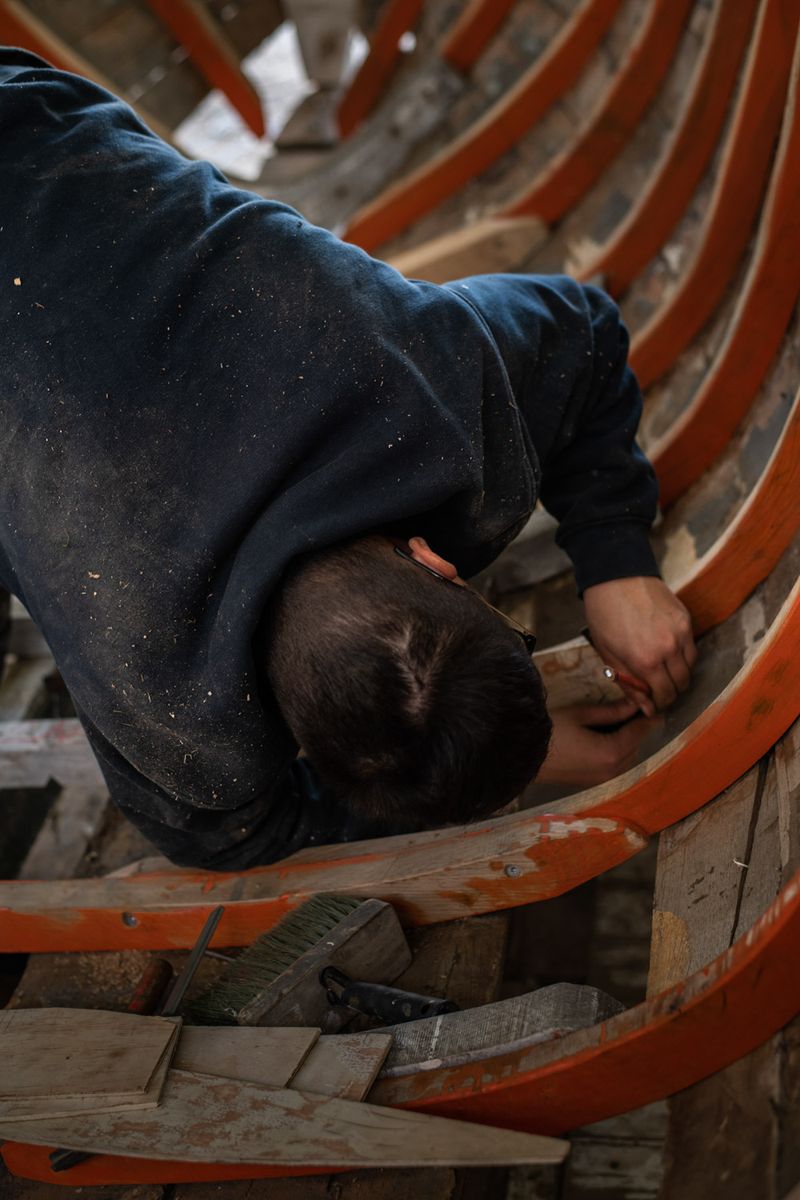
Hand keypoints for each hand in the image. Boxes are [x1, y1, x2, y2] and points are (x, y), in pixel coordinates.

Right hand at [537, 699, 657, 786]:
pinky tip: (606, 736)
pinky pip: (615, 765)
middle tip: (635, 709)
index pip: (640, 732)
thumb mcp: (582, 714)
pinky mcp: (593, 782)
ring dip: (627, 740)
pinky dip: (616, 751)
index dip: (648, 717)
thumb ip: (612, 711)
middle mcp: (613, 770)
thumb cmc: (550, 729)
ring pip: (627, 757)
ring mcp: (603, 779)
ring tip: (619, 721)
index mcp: (613, 753)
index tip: (654, 705)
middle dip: (637, 728)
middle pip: (636, 746)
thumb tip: (634, 704)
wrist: (521, 754)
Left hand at [583, 576, 696, 716]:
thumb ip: (629, 684)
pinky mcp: (686, 619)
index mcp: (646, 661)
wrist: (616, 576)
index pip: (665, 696)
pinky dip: (684, 656)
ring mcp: (681, 633)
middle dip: (671, 692)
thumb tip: (647, 708)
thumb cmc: (604, 615)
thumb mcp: (607, 654)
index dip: (660, 704)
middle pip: (682, 685)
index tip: (655, 703)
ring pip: (691, 668)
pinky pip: (692, 648)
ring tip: (663, 671)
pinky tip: (668, 652)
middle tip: (659, 689)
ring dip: (679, 675)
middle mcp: (668, 649)